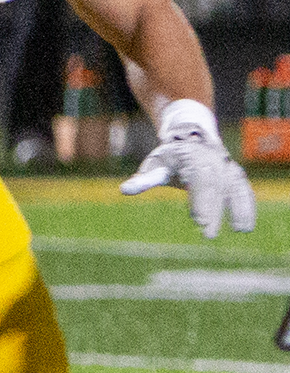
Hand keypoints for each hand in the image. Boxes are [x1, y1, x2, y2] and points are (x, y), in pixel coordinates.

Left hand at [118, 101, 256, 238]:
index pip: (200, 180)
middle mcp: (213, 160)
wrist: (192, 137)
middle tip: (208, 235)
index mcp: (192, 157)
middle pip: (216, 186)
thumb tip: (125, 190)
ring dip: (239, 208)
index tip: (199, 222)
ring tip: (241, 230)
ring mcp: (226, 166)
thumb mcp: (155, 164)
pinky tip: (246, 226)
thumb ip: (144, 178)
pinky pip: (243, 190)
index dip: (202, 201)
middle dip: (214, 210)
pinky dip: (246, 206)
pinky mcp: (235, 174)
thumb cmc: (170, 156)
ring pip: (235, 187)